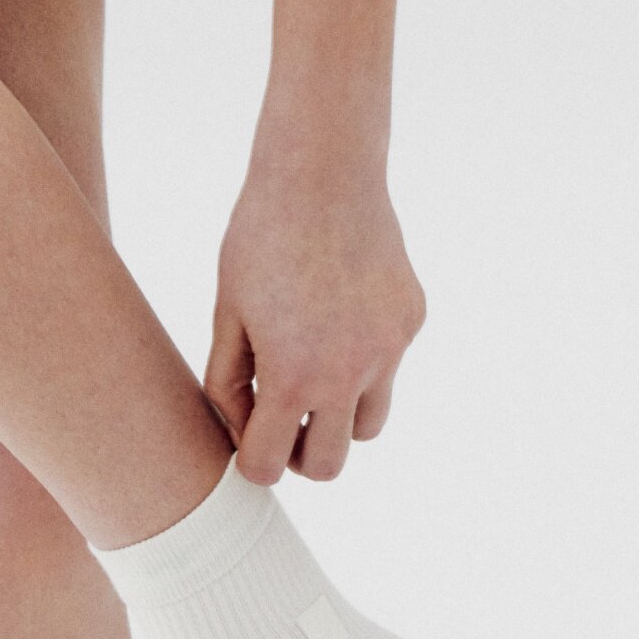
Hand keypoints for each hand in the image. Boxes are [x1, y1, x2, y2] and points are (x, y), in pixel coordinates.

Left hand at [205, 152, 425, 482]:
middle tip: (279, 419)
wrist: (322, 172)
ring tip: (311, 369)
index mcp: (293, 376)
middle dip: (299, 452)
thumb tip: (242, 429)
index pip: (269, 465)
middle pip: (329, 464)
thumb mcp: (228, 308)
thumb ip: (228, 378)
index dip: (250, 460)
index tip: (243, 436)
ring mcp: (389, 349)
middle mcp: (349, 374)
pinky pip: (388, 363)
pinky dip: (365, 357)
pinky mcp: (410, 320)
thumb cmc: (260, 236)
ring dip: (338, 414)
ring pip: (367, 423)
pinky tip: (341, 308)